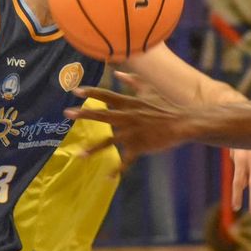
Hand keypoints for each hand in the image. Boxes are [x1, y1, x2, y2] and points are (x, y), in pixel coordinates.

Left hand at [65, 72, 191, 167]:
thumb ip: (132, 81)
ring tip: (79, 155)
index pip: (107, 96)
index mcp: (130, 103)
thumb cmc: (165, 106)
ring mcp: (133, 134)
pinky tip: (108, 177)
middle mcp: (128, 117)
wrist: (183, 123)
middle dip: (84, 115)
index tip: (75, 90)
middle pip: (102, 115)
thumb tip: (117, 73)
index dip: (91, 92)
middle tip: (67, 113)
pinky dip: (118, 169)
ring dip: (94, 149)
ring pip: (110, 142)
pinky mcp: (140, 147)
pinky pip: (126, 160)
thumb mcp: (149, 89)